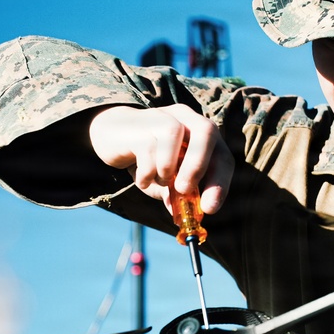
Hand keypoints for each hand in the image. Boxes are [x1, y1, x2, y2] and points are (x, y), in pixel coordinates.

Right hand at [88, 104, 232, 212]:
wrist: (112, 135)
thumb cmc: (148, 159)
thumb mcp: (167, 180)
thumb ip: (179, 195)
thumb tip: (190, 216)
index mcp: (201, 134)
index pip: (222, 156)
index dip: (220, 183)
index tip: (208, 208)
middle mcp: (186, 119)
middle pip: (206, 131)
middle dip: (198, 165)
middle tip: (184, 190)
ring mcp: (163, 117)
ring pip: (173, 133)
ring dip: (167, 166)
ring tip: (158, 180)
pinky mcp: (140, 124)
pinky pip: (146, 146)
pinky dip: (147, 171)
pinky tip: (143, 179)